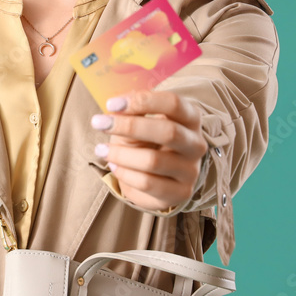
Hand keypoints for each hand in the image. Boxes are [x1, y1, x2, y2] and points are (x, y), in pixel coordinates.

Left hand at [91, 89, 208, 211]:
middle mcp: (196, 144)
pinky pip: (147, 183)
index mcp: (190, 118)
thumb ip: (132, 112)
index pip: (174, 104)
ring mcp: (190, 170)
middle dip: (129, 126)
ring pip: (154, 161)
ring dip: (120, 154)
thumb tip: (116, 107)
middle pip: (168, 132)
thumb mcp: (140, 121)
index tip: (111, 104)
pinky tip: (114, 166)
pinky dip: (124, 173)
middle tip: (98, 123)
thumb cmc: (147, 139)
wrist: (157, 175)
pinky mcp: (180, 193)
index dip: (143, 101)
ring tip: (101, 149)